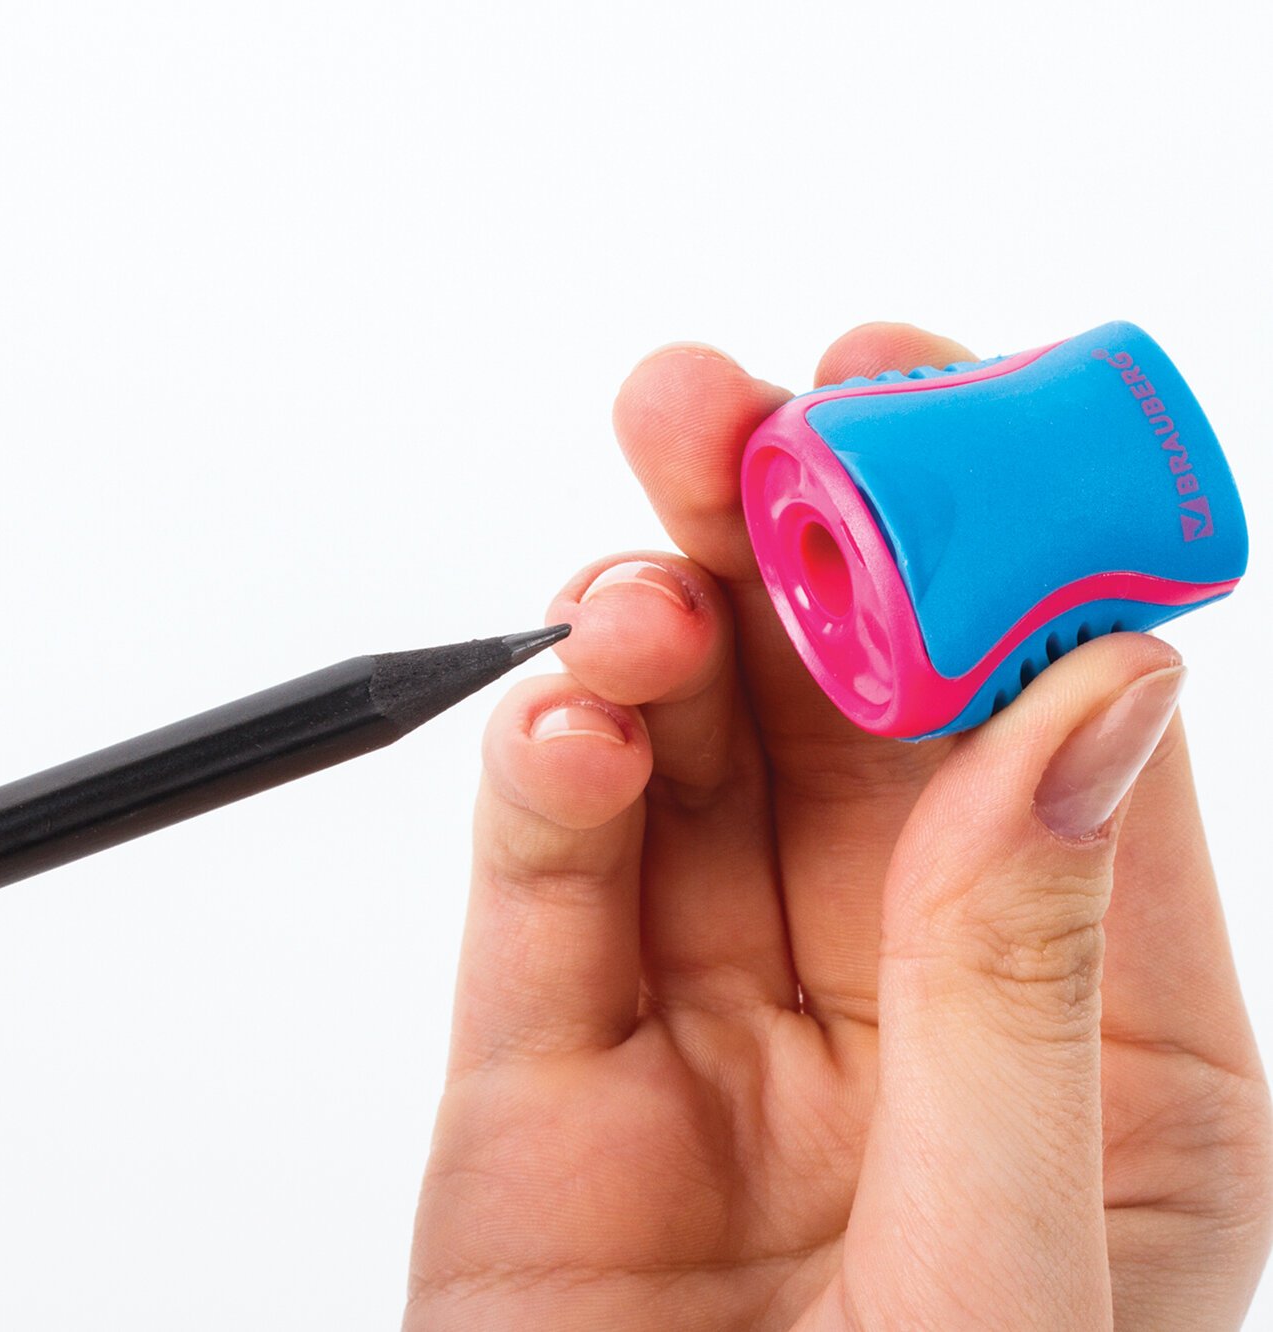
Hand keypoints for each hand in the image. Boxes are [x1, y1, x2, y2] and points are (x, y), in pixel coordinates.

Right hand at [406, 326, 1272, 1328]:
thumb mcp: (1008, 1267)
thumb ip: (1024, 971)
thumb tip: (1100, 692)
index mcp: (1078, 1030)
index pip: (1050, 728)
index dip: (993, 549)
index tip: (931, 404)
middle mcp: (895, 980)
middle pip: (844, 699)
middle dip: (784, 533)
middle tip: (730, 406)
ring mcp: (711, 996)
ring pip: (687, 743)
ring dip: (653, 627)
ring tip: (634, 581)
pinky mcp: (548, 1036)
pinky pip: (553, 858)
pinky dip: (550, 763)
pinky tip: (563, 713)